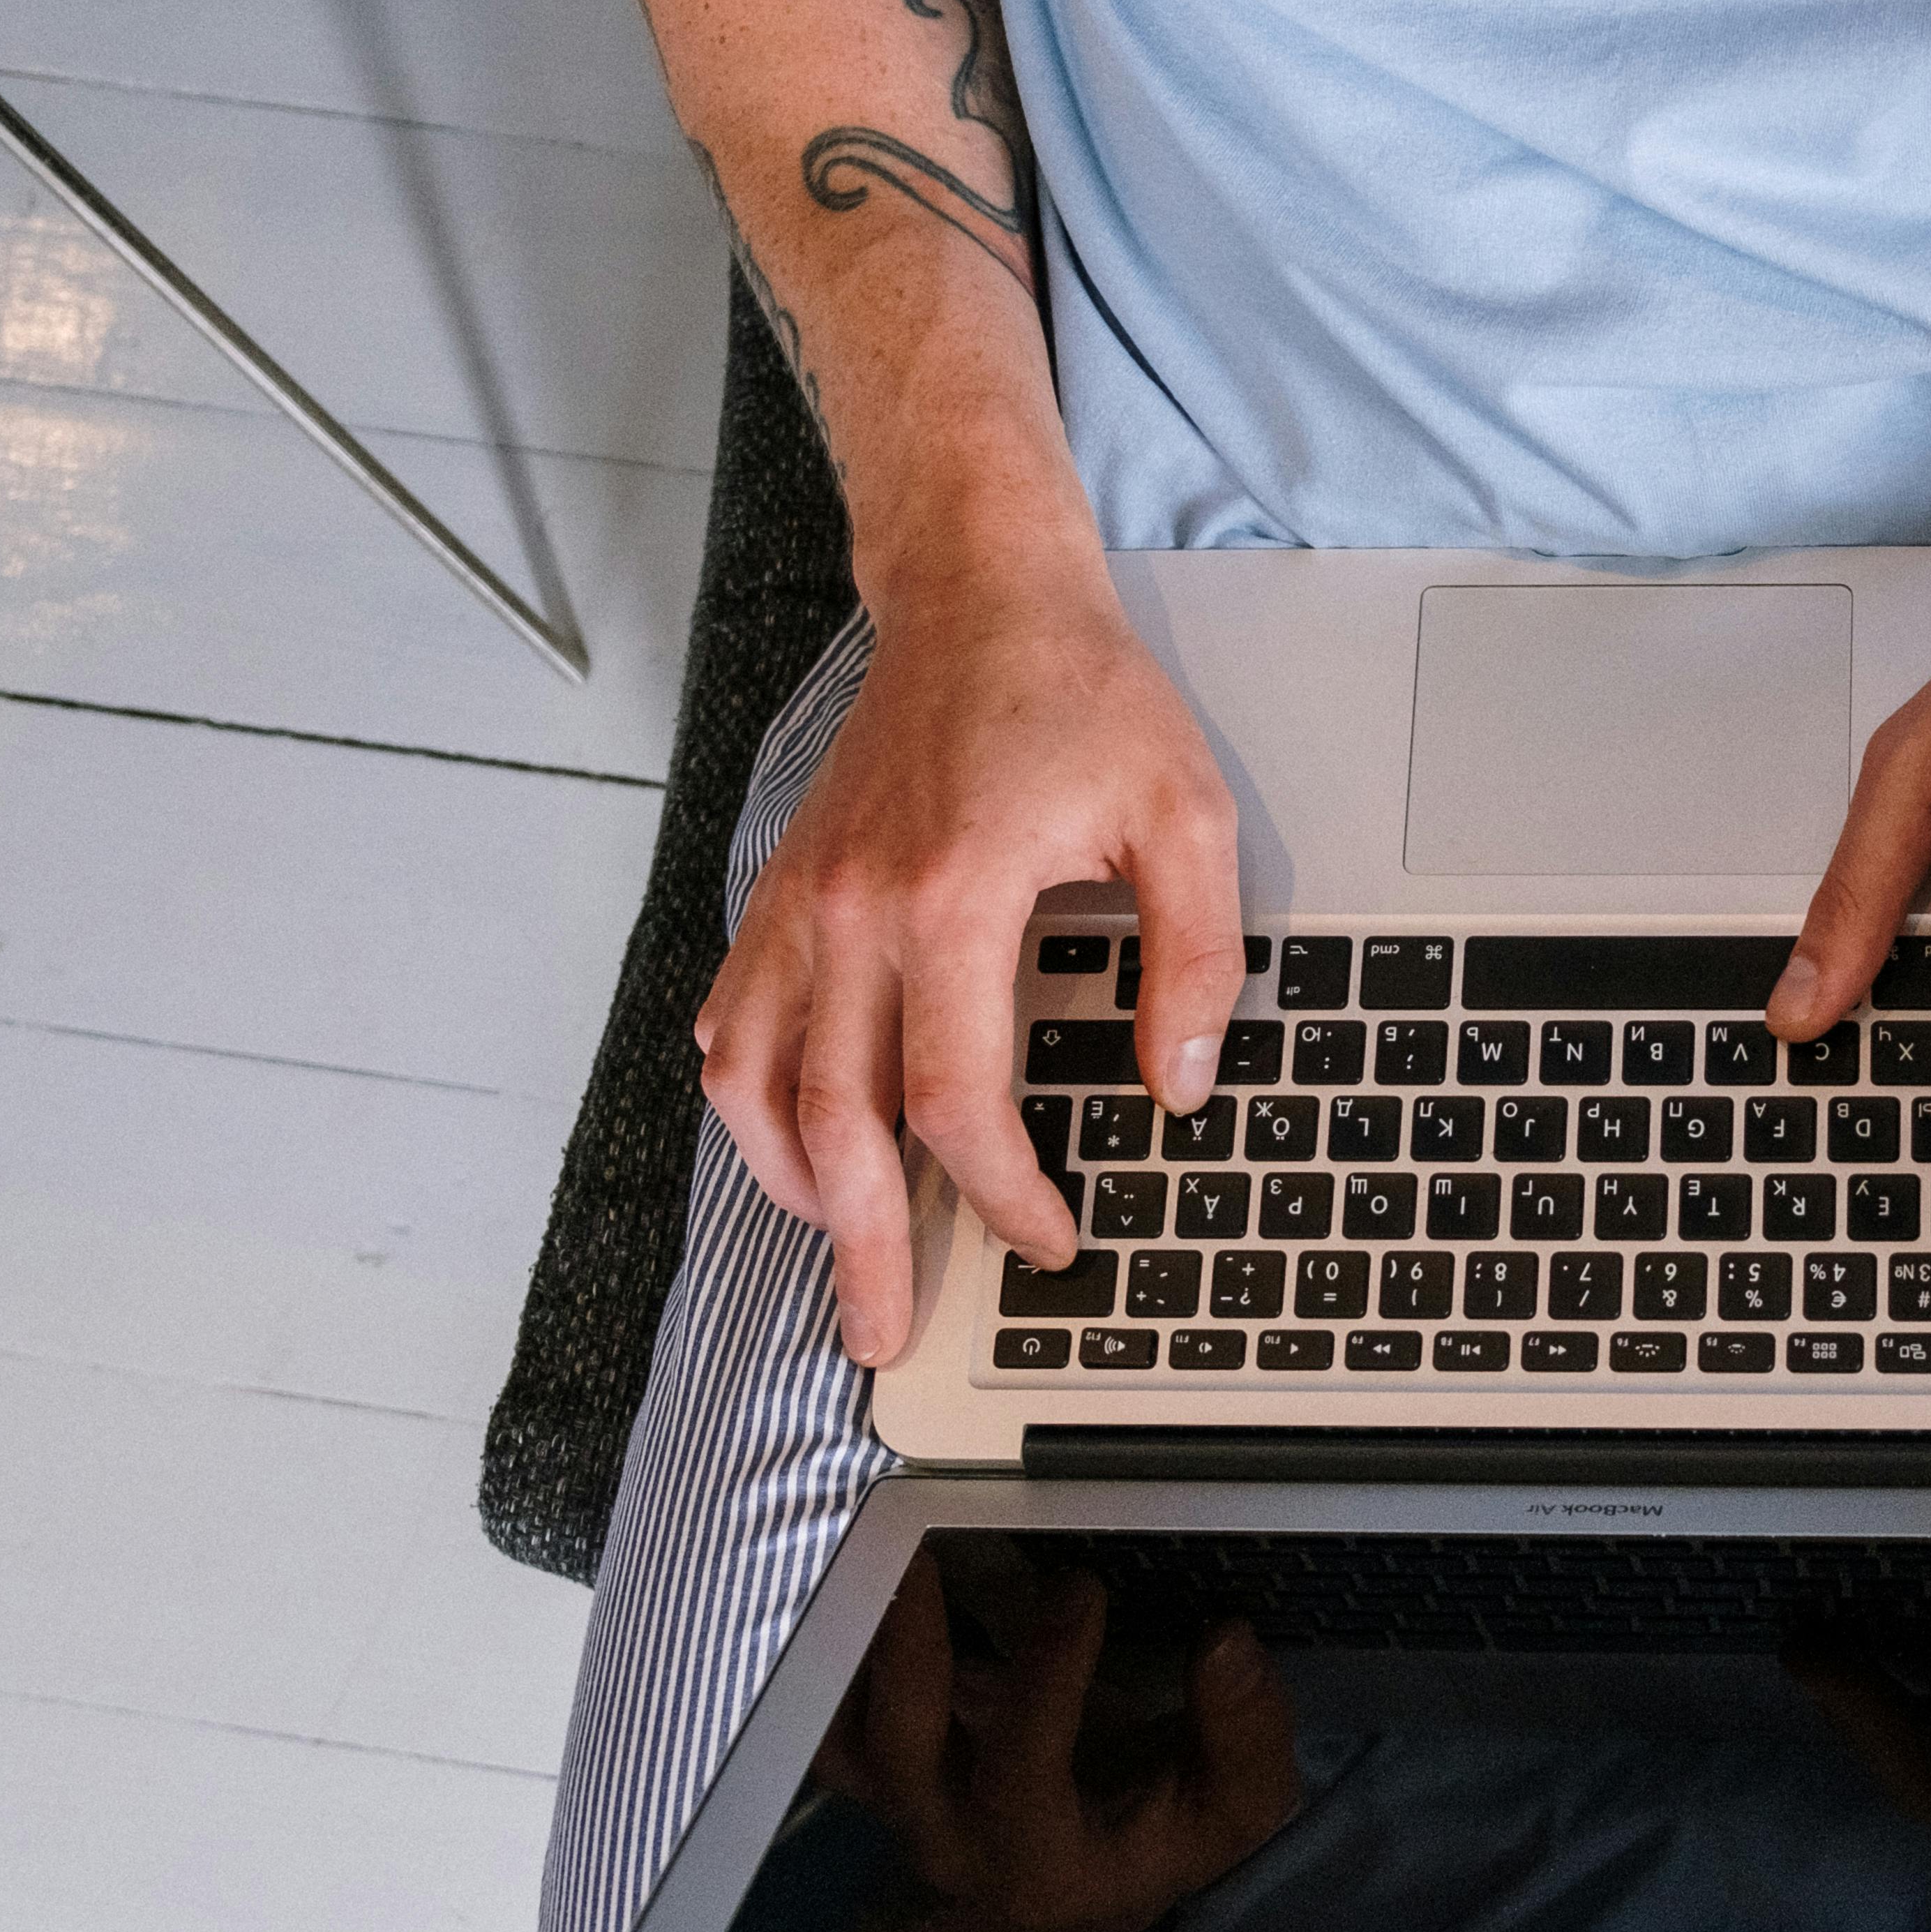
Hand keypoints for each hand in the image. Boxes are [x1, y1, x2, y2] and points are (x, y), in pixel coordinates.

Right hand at [697, 548, 1245, 1364]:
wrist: (981, 596)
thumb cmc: (1083, 697)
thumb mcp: (1186, 813)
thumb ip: (1197, 956)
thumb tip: (1177, 1084)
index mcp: (953, 895)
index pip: (954, 1099)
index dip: (1000, 1193)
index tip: (1049, 1235)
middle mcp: (853, 910)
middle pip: (834, 1125)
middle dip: (864, 1246)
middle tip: (885, 1335)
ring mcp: (800, 901)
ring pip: (756, 1086)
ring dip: (794, 1188)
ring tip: (842, 1251)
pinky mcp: (780, 888)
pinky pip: (733, 1022)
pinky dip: (752, 1100)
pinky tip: (794, 1142)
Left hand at [816, 1552, 1300, 1931]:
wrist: (1047, 1913)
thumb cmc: (1147, 1843)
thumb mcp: (1224, 1817)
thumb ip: (1243, 1737)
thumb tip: (1229, 1640)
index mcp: (1041, 1862)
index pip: (1024, 1771)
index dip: (1046, 1678)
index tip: (1081, 1587)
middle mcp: (951, 1838)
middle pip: (900, 1749)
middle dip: (913, 1643)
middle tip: (935, 1543)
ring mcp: (895, 1803)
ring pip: (841, 1727)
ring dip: (848, 1637)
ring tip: (872, 1538)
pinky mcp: (866, 1765)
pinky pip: (820, 1711)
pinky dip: (821, 1646)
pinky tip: (846, 1565)